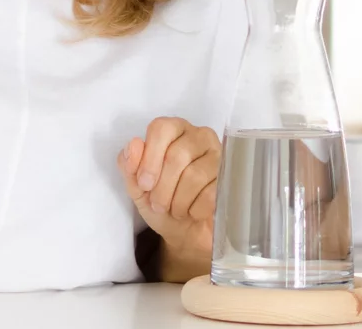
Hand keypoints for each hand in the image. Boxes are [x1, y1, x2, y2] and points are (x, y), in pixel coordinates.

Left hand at [119, 117, 220, 268]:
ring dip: (178, 200)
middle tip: (158, 204)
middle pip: (177, 155)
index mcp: (173, 130)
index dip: (149, 159)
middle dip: (162, 186)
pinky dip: (195, 209)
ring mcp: (219, 156)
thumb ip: (129, 164)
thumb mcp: (136, 185)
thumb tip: (134, 145)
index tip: (143, 184)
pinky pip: (211, 193)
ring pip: (194, 175)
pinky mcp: (232, 180)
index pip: (161, 129)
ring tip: (174, 210)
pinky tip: (191, 212)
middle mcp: (198, 136)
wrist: (184, 232)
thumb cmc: (159, 202)